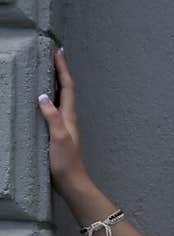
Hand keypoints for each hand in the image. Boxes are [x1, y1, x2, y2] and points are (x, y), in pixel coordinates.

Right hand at [37, 48, 88, 193]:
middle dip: (59, 71)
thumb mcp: (59, 138)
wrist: (71, 183)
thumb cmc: (66, 162)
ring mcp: (63, 126)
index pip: (67, 87)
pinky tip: (39, 101)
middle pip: (64, 89)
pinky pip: (53, 110)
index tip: (58, 51)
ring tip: (45, 71)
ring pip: (59, 98)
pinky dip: (47, 99)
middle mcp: (68, 118)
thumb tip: (43, 96)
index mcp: (69, 116)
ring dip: (54, 83)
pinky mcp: (57, 133)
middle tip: (51, 55)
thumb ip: (53, 117)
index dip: (63, 68)